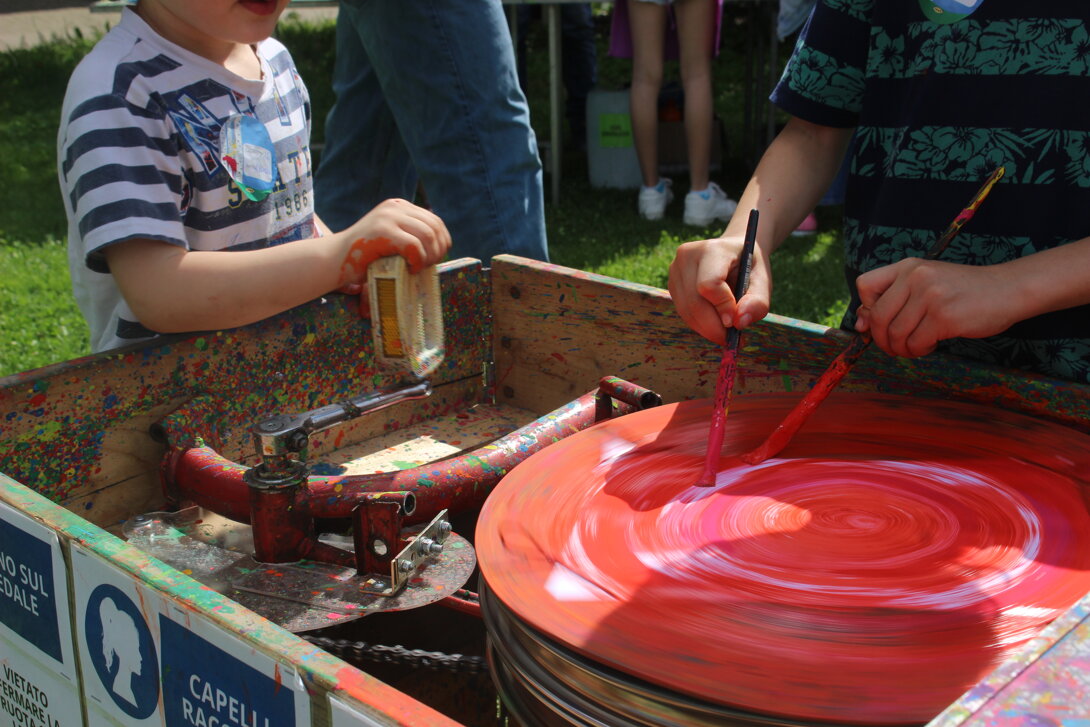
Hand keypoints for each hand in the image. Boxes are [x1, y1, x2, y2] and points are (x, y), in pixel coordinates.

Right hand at [336, 198, 451, 286]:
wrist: (335, 259)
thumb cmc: (365, 256)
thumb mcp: (392, 237)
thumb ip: (411, 234)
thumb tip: (443, 244)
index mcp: (399, 206)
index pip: (434, 220)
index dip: (442, 242)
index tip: (434, 259)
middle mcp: (394, 207)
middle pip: (434, 227)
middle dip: (438, 250)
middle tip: (428, 266)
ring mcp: (388, 217)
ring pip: (427, 236)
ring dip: (429, 257)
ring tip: (419, 268)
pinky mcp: (383, 231)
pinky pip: (415, 246)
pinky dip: (418, 261)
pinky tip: (411, 269)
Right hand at [668, 236, 771, 344]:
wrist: (734, 252)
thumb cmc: (749, 267)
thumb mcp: (763, 281)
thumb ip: (758, 302)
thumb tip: (740, 323)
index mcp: (713, 249)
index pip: (709, 285)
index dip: (722, 308)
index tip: (736, 324)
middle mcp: (687, 256)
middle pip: (694, 302)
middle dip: (714, 327)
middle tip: (732, 339)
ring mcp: (675, 269)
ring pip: (686, 311)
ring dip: (707, 328)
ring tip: (726, 332)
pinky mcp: (671, 284)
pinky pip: (683, 312)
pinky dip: (700, 324)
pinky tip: (715, 323)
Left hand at [854, 258, 1019, 357]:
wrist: (1007, 289)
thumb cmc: (962, 291)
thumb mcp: (926, 284)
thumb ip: (894, 299)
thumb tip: (860, 325)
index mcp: (908, 267)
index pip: (864, 285)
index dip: (866, 309)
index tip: (877, 322)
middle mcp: (916, 277)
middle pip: (878, 317)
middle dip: (882, 339)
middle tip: (893, 347)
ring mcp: (930, 296)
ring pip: (896, 334)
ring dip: (901, 349)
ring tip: (914, 347)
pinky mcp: (944, 316)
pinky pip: (916, 342)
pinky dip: (918, 350)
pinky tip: (929, 346)